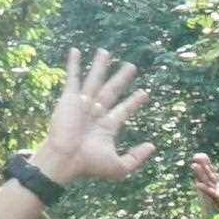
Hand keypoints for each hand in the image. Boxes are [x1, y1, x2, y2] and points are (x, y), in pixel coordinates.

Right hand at [37, 50, 153, 183]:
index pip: (123, 109)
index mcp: (107, 126)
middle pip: (112, 91)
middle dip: (121, 79)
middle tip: (132, 66)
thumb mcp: (119, 167)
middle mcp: (95, 113)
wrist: (67, 160)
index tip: (144, 93)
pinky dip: (74, 64)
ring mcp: (82, 104)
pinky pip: (73, 78)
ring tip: (106, 51)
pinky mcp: (69, 99)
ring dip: (100, 66)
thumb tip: (152, 146)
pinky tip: (76, 51)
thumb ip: (136, 157)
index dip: (134, 101)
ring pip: (95, 80)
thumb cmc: (89, 165)